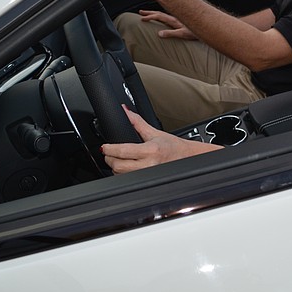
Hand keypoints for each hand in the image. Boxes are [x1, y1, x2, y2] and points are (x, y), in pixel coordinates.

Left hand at [101, 106, 220, 172]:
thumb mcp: (155, 132)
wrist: (187, 158)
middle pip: (118, 166)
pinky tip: (125, 167)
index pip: (123, 151)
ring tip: (117, 159)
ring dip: (115, 167)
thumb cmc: (173, 147)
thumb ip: (137, 122)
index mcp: (150, 150)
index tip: (104, 147)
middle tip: (108, 152)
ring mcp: (147, 174)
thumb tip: (125, 111)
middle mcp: (149, 165)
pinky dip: (123, 174)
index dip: (109, 149)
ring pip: (121, 175)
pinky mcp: (146, 180)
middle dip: (109, 158)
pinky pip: (128, 180)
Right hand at [138, 9, 196, 39]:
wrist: (206, 28)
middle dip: (149, 12)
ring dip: (155, 13)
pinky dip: (161, 16)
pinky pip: (168, 16)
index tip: (142, 18)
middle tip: (140, 12)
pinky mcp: (181, 20)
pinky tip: (162, 18)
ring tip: (148, 13)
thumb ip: (171, 33)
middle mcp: (175, 17)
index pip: (159, 16)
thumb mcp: (182, 34)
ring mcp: (178, 18)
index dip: (150, 17)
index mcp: (174, 20)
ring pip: (164, 14)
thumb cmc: (196, 32)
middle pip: (160, 13)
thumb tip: (159, 34)